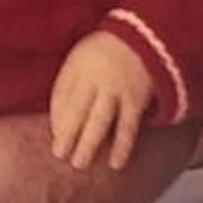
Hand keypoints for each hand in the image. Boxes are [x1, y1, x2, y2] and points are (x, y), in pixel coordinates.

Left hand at [49, 31, 154, 169]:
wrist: (146, 37)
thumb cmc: (107, 50)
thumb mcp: (83, 54)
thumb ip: (72, 79)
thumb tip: (58, 117)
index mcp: (77, 64)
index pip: (61, 94)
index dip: (56, 117)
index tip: (56, 135)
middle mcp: (94, 77)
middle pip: (76, 110)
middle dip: (67, 134)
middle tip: (59, 155)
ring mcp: (116, 89)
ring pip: (99, 121)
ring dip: (88, 144)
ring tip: (79, 164)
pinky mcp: (136, 99)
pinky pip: (127, 127)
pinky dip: (121, 147)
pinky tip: (116, 163)